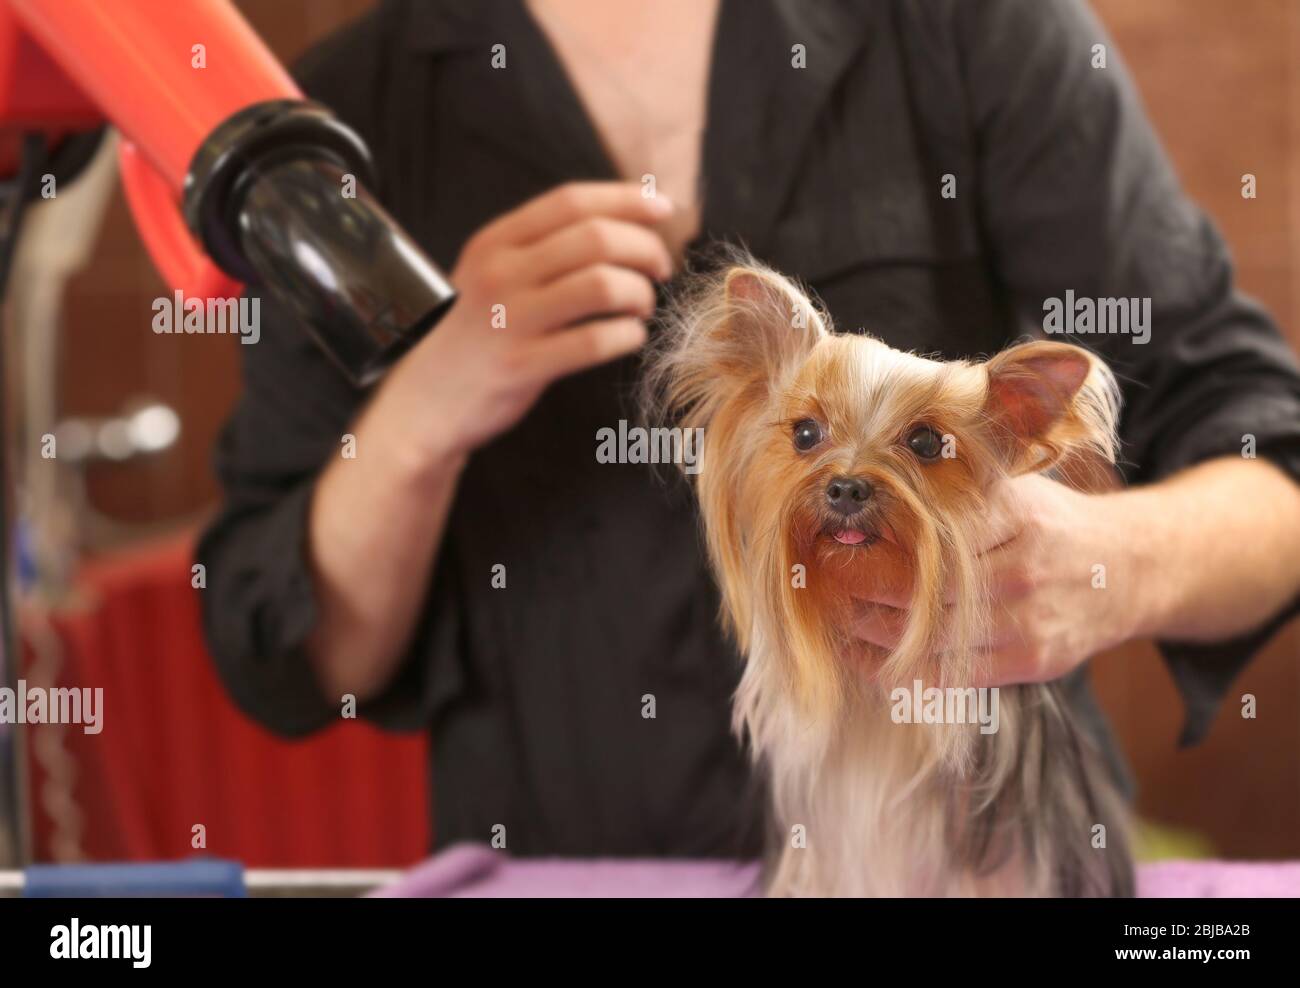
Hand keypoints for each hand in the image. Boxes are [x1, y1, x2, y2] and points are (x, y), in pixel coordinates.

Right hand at [366, 182, 673, 474]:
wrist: (425, 402)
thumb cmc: (474, 336)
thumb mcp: (490, 275)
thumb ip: (541, 248)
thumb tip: (620, 223)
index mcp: (494, 241)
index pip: (571, 201)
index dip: (625, 199)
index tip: (662, 209)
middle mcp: (499, 273)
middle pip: (595, 238)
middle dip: (645, 248)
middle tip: (660, 268)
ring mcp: (509, 320)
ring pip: (602, 285)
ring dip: (639, 294)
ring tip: (642, 307)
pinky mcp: (521, 366)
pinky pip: (594, 341)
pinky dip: (626, 336)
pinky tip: (629, 338)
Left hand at [850, 474, 1147, 686]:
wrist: (1127, 569)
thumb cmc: (1050, 522)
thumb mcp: (1013, 487)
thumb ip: (954, 494)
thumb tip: (868, 497)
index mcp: (1017, 513)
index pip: (928, 532)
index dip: (874, 542)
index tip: (836, 541)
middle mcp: (1026, 567)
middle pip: (921, 588)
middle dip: (860, 588)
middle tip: (824, 580)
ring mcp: (1030, 620)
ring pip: (929, 636)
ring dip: (869, 631)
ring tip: (835, 616)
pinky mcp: (1031, 661)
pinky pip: (948, 675)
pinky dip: (898, 668)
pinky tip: (866, 654)